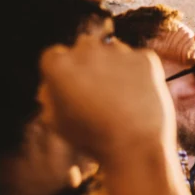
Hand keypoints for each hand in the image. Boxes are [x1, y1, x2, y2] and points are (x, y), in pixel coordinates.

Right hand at [39, 23, 174, 161]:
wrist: (136, 147)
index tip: (73, 88)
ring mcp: (118, 51)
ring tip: (122, 97)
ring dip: (114, 65)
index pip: (55, 55)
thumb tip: (50, 84)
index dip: (64, 73)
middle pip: (84, 46)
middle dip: (89, 63)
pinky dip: (139, 73)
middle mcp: (86, 50)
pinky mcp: (145, 58)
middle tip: (100, 91)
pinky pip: (138, 60)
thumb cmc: (93, 139)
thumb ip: (49, 97)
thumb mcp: (58, 122)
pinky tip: (139, 96)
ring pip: (113, 49)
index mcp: (59, 64)